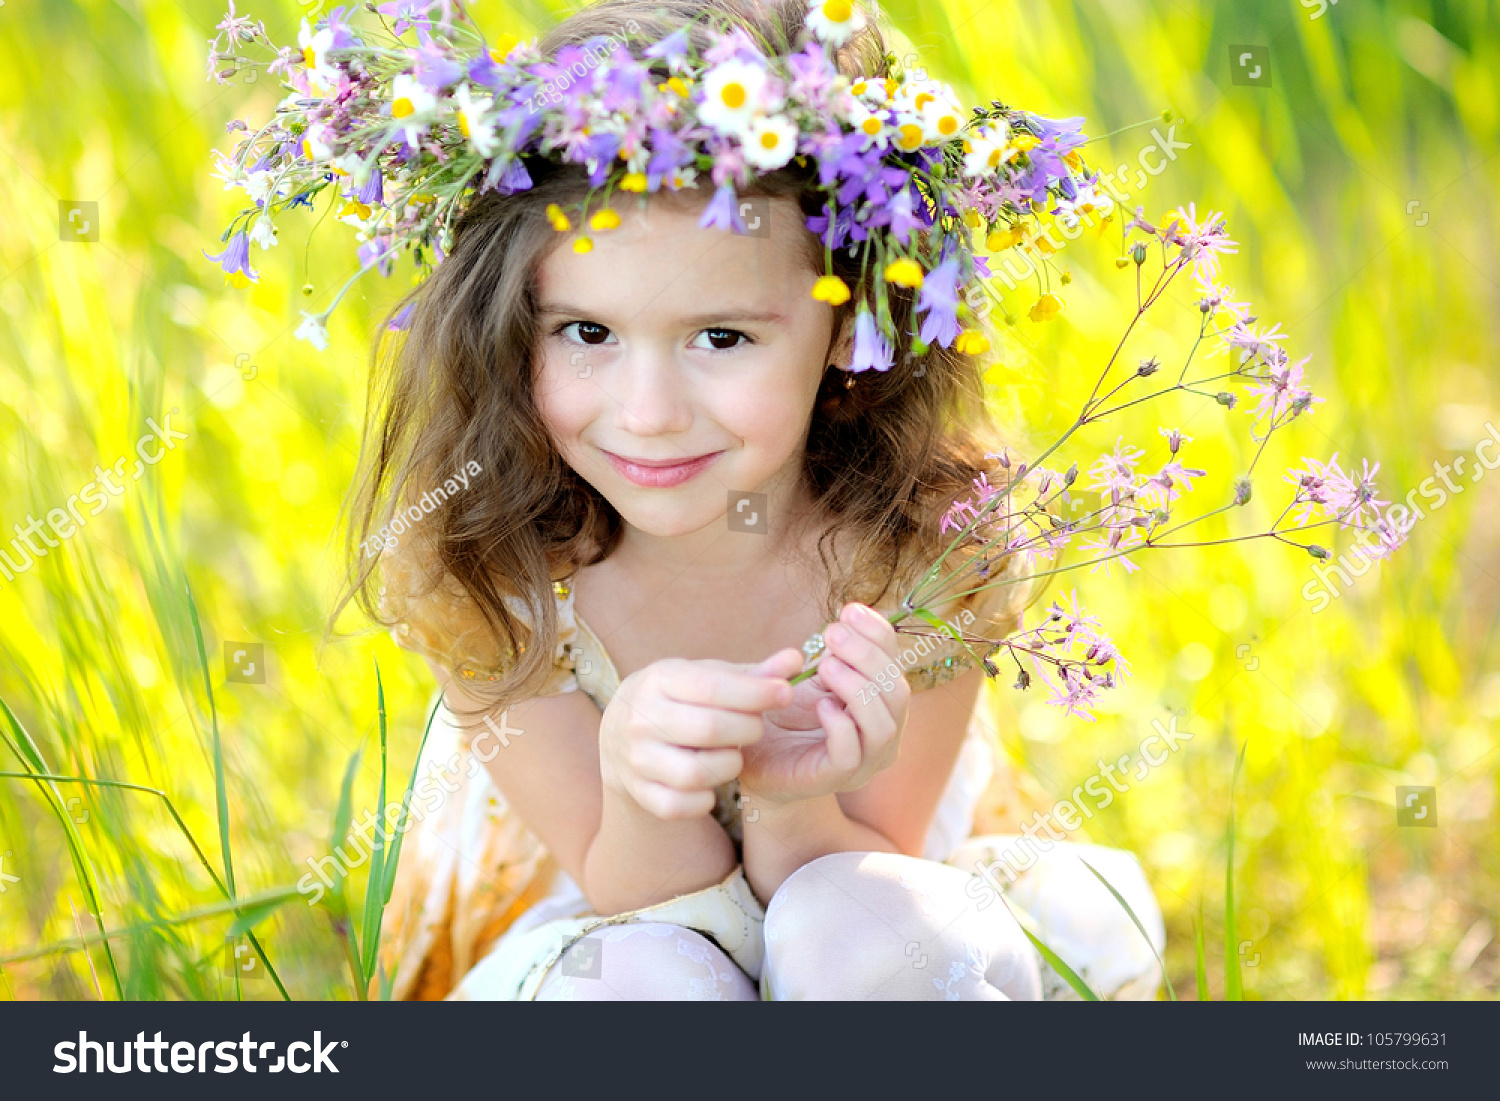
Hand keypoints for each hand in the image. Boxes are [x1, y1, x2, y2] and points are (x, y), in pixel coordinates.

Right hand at [598, 655, 792, 819]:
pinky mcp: (639, 793)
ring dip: (728, 766)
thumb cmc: (681, 700)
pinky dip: (704, 800)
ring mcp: (636, 759)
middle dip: (747, 730)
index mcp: (659, 679)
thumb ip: (754, 673)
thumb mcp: (709, 677)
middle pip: (709, 729)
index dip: (755, 691)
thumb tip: (797, 660)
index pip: (712, 686)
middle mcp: (640, 718)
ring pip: (696, 773)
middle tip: (756, 728)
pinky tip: (711, 784)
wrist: (619, 736)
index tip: (786, 693)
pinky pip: (680, 806)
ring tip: (732, 755)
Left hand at [738, 602, 910, 805]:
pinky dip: (840, 725)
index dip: (879, 633)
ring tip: (825, 667)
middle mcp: (881, 731)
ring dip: (858, 689)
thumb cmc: (783, 716)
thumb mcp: (807, 676)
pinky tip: (820, 706)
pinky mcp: (835, 778)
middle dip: (868, 657)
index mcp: (880, 701)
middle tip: (832, 634)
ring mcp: (863, 760)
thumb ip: (827, 654)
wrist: (753, 759)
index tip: (849, 610)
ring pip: (884, 725)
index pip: (896, 663)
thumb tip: (842, 624)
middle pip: (897, 692)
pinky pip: (851, 753)